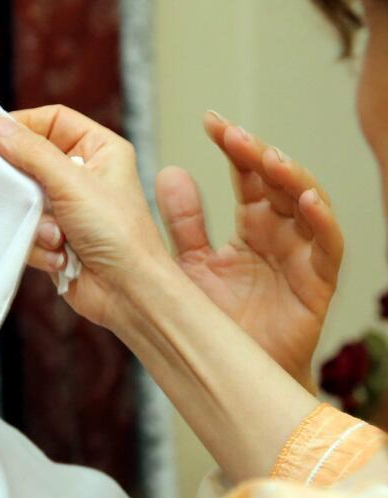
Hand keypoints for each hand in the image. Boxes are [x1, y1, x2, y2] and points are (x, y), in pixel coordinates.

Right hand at [0, 106, 172, 330]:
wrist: (126, 292)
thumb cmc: (119, 235)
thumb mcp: (72, 183)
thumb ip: (32, 153)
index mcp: (100, 150)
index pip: (53, 120)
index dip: (24, 126)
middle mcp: (84, 175)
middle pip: (31, 160)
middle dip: (26, 185)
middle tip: (22, 192)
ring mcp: (67, 207)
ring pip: (24, 198)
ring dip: (36, 222)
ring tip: (57, 236)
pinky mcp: (54, 236)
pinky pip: (25, 228)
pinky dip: (38, 244)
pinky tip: (60, 255)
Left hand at [154, 112, 341, 387]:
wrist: (230, 377)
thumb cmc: (215, 323)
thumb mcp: (189, 266)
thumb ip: (183, 223)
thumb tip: (169, 171)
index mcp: (251, 227)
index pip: (248, 175)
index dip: (234, 147)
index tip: (211, 120)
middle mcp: (281, 235)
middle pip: (278, 182)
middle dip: (257, 154)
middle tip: (231, 133)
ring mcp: (302, 257)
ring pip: (307, 205)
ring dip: (290, 177)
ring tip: (266, 157)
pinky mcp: (318, 284)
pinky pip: (328, 247)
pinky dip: (321, 221)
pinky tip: (307, 200)